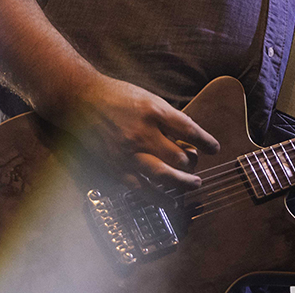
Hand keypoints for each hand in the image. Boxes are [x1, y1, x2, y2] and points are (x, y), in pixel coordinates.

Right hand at [45, 74, 220, 191]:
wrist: (80, 101)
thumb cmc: (116, 96)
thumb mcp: (148, 98)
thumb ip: (168, 117)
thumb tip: (189, 134)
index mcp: (154, 112)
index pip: (190, 130)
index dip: (206, 142)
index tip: (214, 148)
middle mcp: (143, 134)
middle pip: (179, 157)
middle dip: (192, 163)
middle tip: (195, 165)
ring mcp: (128, 153)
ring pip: (163, 177)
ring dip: (182, 184)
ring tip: (193, 185)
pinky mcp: (115, 167)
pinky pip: (140, 188)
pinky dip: (157, 196)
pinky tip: (168, 199)